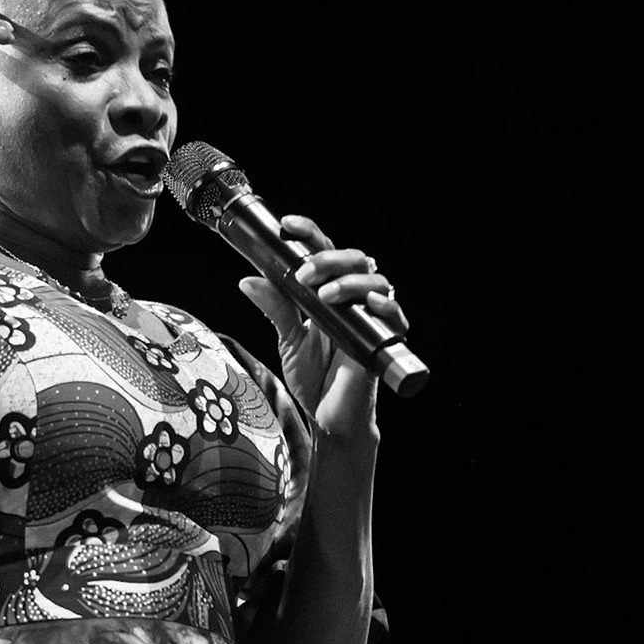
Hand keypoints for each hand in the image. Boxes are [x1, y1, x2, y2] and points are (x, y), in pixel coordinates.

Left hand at [238, 214, 408, 438]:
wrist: (329, 419)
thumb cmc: (315, 379)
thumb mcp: (289, 340)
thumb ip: (275, 308)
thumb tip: (248, 279)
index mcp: (329, 293)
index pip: (324, 252)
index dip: (310, 234)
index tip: (287, 225)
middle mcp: (353, 300)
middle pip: (353, 259)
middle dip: (328, 259)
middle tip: (304, 274)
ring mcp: (370, 319)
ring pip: (375, 280)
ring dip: (349, 281)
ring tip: (325, 294)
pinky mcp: (383, 342)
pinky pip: (395, 317)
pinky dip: (385, 306)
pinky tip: (370, 302)